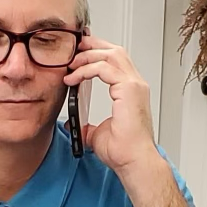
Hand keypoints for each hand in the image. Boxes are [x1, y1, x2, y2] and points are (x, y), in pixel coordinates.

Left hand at [64, 34, 157, 174]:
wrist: (133, 161)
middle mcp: (135, 84)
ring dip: (88, 55)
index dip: (96, 52)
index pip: (115, 61)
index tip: (77, 54)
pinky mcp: (129, 90)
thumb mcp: (96, 133)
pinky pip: (104, 68)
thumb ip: (86, 125)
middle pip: (114, 51)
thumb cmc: (123, 150)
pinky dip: (86, 69)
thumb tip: (72, 123)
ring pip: (110, 55)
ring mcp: (134, 85)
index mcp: (131, 91)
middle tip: (73, 48)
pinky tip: (73, 77)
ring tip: (71, 63)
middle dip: (92, 46)